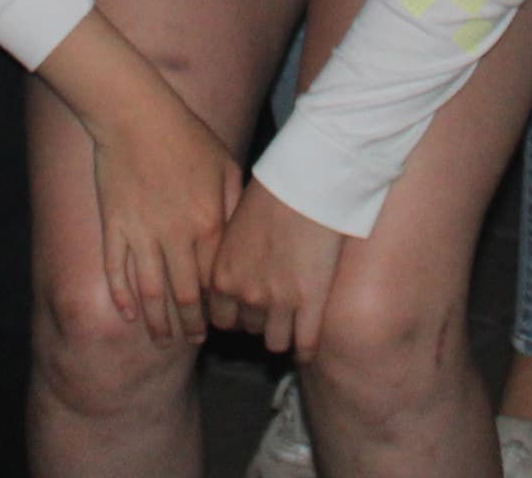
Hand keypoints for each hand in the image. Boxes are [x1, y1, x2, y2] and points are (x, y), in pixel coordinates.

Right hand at [89, 99, 242, 345]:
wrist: (136, 114)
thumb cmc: (186, 136)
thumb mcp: (226, 166)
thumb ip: (236, 206)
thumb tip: (244, 240)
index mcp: (208, 223)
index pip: (216, 281)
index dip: (217, 309)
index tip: (219, 325)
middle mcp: (176, 236)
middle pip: (184, 295)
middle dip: (189, 325)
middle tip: (192, 342)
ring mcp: (142, 233)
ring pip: (150, 292)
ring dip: (156, 321)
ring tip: (162, 339)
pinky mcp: (114, 225)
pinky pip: (116, 270)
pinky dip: (121, 296)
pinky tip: (127, 314)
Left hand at [206, 181, 348, 354]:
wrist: (307, 182)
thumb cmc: (272, 192)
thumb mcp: (234, 225)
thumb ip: (229, 256)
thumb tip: (230, 271)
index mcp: (223, 275)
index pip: (221, 318)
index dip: (234, 315)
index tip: (244, 309)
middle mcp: (246, 294)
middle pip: (249, 329)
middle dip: (259, 321)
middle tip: (271, 308)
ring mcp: (279, 302)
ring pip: (275, 342)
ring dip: (281, 334)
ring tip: (291, 325)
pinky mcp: (311, 302)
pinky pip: (305, 343)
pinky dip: (305, 350)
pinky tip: (306, 348)